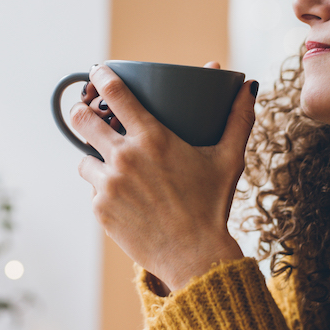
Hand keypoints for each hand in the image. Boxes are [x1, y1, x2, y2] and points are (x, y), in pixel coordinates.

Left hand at [72, 63, 257, 291]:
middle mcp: (125, 157)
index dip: (101, 77)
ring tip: (108, 162)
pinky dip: (104, 189)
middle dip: (80, 111)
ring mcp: (109, 184)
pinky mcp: (101, 209)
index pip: (115, 93)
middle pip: (82, 120)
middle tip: (85, 111)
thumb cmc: (213, 205)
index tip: (98, 72)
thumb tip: (249, 86)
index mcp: (153, 137)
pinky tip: (122, 195)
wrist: (195, 257)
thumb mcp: (230, 159)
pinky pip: (94, 189)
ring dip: (94, 157)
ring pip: (84, 158)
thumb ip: (239, 119)